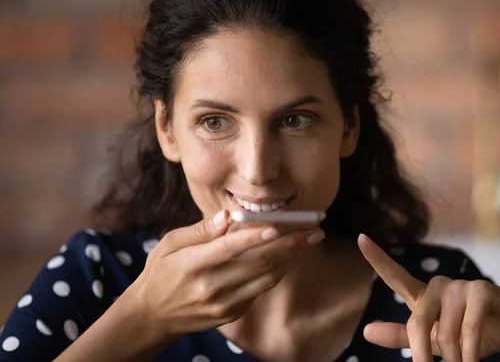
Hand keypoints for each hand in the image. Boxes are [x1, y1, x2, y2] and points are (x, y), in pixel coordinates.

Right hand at [125, 210, 324, 337]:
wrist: (153, 315)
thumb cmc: (161, 271)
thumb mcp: (170, 244)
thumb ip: (200, 230)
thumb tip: (227, 216)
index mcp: (192, 265)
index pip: (230, 249)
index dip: (256, 237)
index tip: (280, 225)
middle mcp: (210, 287)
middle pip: (257, 264)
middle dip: (290, 245)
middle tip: (314, 230)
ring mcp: (223, 304)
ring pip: (265, 279)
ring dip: (290, 258)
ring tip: (309, 240)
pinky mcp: (231, 313)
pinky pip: (260, 290)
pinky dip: (277, 272)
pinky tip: (288, 256)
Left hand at [357, 234, 499, 361]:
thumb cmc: (474, 334)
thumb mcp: (435, 340)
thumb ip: (402, 335)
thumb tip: (366, 331)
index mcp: (424, 295)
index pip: (396, 276)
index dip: (377, 258)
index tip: (360, 238)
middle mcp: (439, 286)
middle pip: (417, 323)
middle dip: (422, 355)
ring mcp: (460, 285)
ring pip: (445, 334)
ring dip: (456, 359)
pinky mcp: (482, 290)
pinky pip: (468, 330)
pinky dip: (471, 352)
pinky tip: (474, 361)